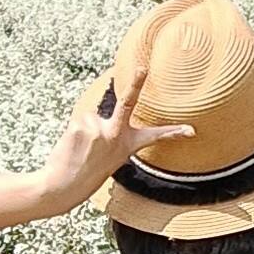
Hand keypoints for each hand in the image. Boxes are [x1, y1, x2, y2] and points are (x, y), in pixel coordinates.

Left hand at [38, 66, 193, 212]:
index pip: (154, 137)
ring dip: (84, 129)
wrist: (63, 186)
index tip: (190, 131)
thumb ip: (111, 135)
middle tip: (142, 68)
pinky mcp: (80, 125)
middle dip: (137, 83)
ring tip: (81, 149)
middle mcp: (116, 135)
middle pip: (127, 103)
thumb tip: (101, 120)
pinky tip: (72, 147)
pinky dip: (73, 131)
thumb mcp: (109, 157)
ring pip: (91, 117)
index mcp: (127, 145)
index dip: (174, 133)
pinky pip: (78, 120)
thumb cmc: (87, 172)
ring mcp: (98, 129)